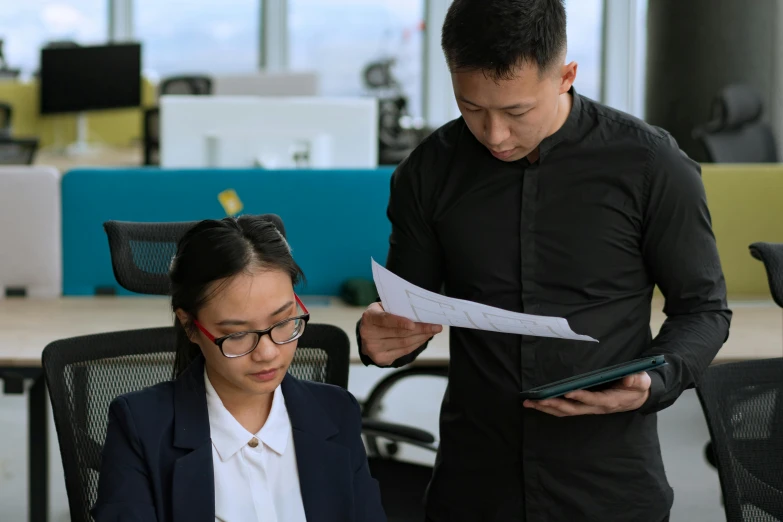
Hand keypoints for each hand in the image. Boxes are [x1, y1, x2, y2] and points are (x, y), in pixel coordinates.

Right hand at [359, 302, 442, 365]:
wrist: (368, 333)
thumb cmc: (380, 316)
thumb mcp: (383, 307)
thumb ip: (396, 308)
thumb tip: (420, 311)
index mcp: (369, 317)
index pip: (385, 319)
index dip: (399, 322)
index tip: (414, 324)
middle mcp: (368, 334)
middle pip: (399, 333)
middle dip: (420, 329)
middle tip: (436, 326)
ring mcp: (374, 349)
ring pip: (404, 343)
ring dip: (421, 337)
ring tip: (433, 331)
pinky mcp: (381, 359)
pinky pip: (404, 351)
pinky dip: (416, 344)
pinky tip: (423, 338)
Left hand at [522, 372, 651, 416]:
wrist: (637, 398)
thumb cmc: (638, 388)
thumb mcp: (642, 382)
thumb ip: (637, 380)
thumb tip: (628, 377)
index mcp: (611, 401)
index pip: (594, 400)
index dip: (582, 397)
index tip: (568, 392)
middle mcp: (597, 407)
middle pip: (573, 409)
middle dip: (554, 405)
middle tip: (537, 400)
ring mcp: (589, 408)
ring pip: (566, 411)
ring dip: (547, 408)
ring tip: (530, 402)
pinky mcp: (584, 407)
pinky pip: (566, 410)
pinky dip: (551, 407)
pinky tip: (539, 403)